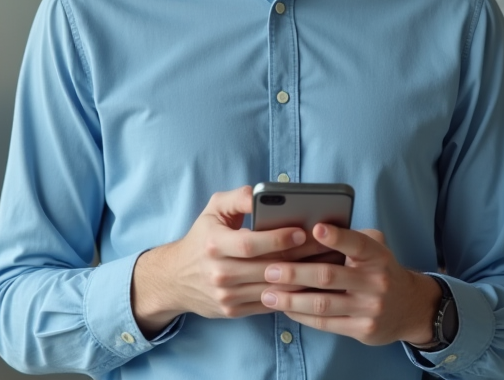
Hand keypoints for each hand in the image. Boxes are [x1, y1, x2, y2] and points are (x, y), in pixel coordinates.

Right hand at [131, 186, 330, 334]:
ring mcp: (227, 295)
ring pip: (274, 288)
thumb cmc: (202, 238)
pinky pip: (270, 304)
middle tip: (327, 247)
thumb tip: (261, 193)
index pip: (250, 244)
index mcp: (214, 245)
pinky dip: (293, 294)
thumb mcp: (213, 210)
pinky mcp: (234, 310)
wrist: (175, 279)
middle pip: (268, 267)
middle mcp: (219, 272)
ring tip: (327, 264)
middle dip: (301, 257)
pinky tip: (311, 283)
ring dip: (303, 278)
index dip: (278, 238)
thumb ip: (238, 198)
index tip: (302, 231)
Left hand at [259, 224, 443, 346]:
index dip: (336, 236)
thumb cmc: (380, 270)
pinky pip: (326, 323)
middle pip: (328, 276)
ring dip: (291, 300)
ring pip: (323, 303)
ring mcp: (370, 308)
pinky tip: (285, 308)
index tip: (314, 228)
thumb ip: (351, 239)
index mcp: (377, 256)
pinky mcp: (363, 330)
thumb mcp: (376, 249)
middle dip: (295, 273)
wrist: (410, 308)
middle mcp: (376, 282)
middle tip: (270, 269)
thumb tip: (311, 229)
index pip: (356, 243)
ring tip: (268, 294)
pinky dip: (302, 315)